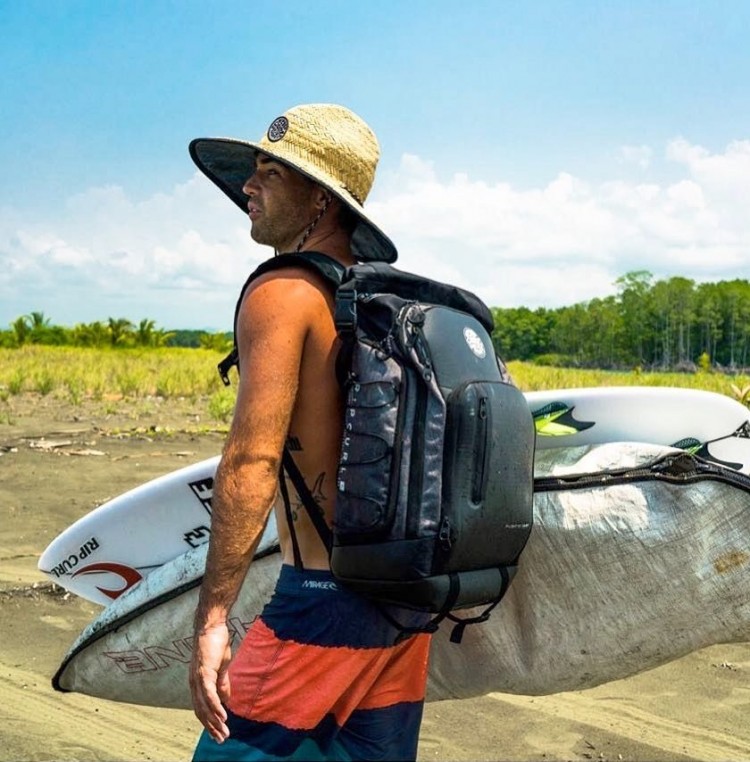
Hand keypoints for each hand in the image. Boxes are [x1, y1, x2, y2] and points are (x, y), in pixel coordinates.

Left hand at [189, 622, 232, 742]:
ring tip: (224, 733)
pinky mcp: (204, 672)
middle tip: (222, 740)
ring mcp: (198, 679)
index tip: (219, 733)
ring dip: (215, 721)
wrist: (212, 625)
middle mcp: (194, 683)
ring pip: (205, 706)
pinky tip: (223, 717)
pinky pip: (209, 694)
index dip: (209, 722)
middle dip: (212, 727)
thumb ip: (222, 683)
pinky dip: (215, 707)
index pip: (202, 707)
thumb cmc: (216, 643)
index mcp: (198, 682)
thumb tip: (226, 700)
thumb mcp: (221, 666)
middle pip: (201, 711)